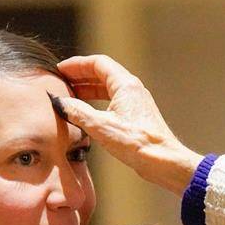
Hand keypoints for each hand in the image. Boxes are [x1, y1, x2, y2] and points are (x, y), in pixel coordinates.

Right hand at [54, 54, 203, 193]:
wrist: (164, 161)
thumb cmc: (137, 143)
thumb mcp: (100, 126)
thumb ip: (77, 111)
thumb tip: (60, 102)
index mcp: (125, 85)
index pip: (98, 63)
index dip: (77, 64)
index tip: (60, 69)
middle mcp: (133, 89)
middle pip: (103, 73)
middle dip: (81, 75)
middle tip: (62, 81)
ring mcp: (136, 102)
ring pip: (108, 87)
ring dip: (88, 89)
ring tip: (70, 95)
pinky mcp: (137, 116)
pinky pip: (113, 100)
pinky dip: (97, 101)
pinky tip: (87, 112)